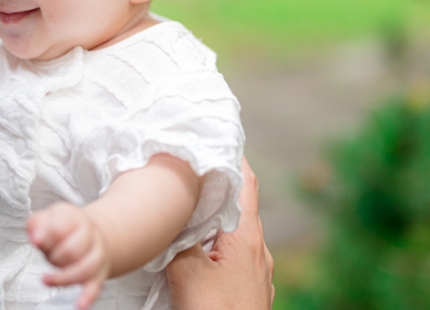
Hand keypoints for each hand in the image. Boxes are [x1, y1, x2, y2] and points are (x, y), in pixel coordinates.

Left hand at [27, 202, 110, 308]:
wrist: (92, 233)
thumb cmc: (64, 227)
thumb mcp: (48, 218)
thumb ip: (36, 224)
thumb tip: (35, 237)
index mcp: (75, 218)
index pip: (59, 227)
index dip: (45, 237)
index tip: (37, 240)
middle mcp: (91, 234)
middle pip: (71, 250)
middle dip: (54, 257)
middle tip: (49, 255)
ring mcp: (97, 254)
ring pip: (85, 268)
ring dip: (63, 277)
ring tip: (46, 280)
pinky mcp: (99, 273)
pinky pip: (95, 286)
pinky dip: (88, 296)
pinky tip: (80, 305)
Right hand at [166, 157, 273, 309]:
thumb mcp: (189, 273)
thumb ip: (179, 240)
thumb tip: (171, 217)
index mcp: (247, 238)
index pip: (246, 184)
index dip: (233, 158)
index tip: (217, 139)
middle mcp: (257, 252)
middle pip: (239, 208)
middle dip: (217, 189)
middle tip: (192, 172)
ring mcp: (256, 273)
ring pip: (235, 235)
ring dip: (215, 221)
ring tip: (190, 211)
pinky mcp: (248, 291)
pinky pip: (233, 258)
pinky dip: (217, 246)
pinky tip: (199, 253)